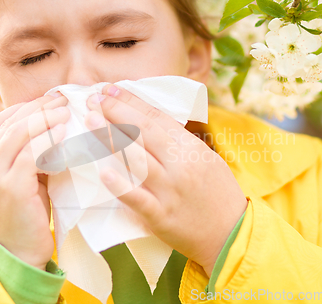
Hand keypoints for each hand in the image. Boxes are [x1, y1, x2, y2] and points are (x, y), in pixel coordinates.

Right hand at [0, 93, 69, 269]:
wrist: (17, 255)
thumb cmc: (27, 217)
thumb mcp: (24, 181)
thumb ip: (30, 157)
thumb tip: (55, 130)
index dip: (24, 107)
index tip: (49, 99)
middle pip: (10, 123)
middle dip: (38, 108)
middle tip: (62, 99)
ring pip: (19, 134)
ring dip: (44, 119)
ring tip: (66, 111)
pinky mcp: (11, 187)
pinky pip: (31, 155)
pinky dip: (48, 140)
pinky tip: (64, 132)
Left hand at [84, 84, 247, 277]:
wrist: (232, 233)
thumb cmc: (216, 193)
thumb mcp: (205, 159)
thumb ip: (179, 142)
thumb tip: (150, 122)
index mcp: (191, 148)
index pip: (157, 117)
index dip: (131, 101)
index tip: (110, 88)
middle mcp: (180, 165)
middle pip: (144, 131)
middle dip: (117, 111)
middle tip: (93, 98)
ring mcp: (170, 190)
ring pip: (137, 159)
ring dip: (111, 138)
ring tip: (89, 120)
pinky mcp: (161, 215)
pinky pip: (139, 199)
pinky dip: (121, 186)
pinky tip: (103, 173)